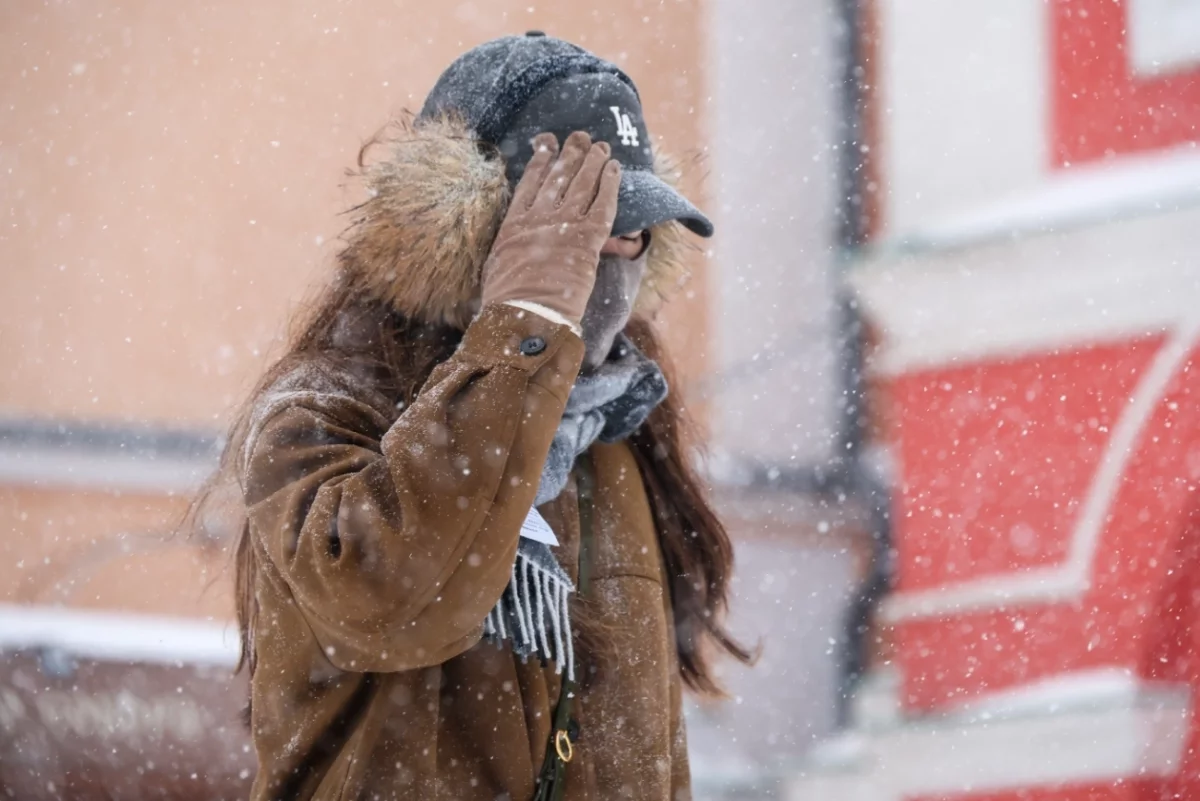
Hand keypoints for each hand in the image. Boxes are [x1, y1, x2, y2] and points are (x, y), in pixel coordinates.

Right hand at [480, 131, 620, 327]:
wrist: (525, 313)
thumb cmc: (507, 299)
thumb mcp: (497, 265)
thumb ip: (507, 247)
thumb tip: (509, 248)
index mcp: (515, 221)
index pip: (530, 180)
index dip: (542, 158)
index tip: (548, 142)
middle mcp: (540, 216)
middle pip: (559, 175)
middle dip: (572, 153)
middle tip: (581, 137)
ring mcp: (564, 225)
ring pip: (583, 183)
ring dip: (594, 161)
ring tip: (602, 147)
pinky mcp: (588, 238)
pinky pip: (603, 203)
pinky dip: (610, 183)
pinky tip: (615, 168)